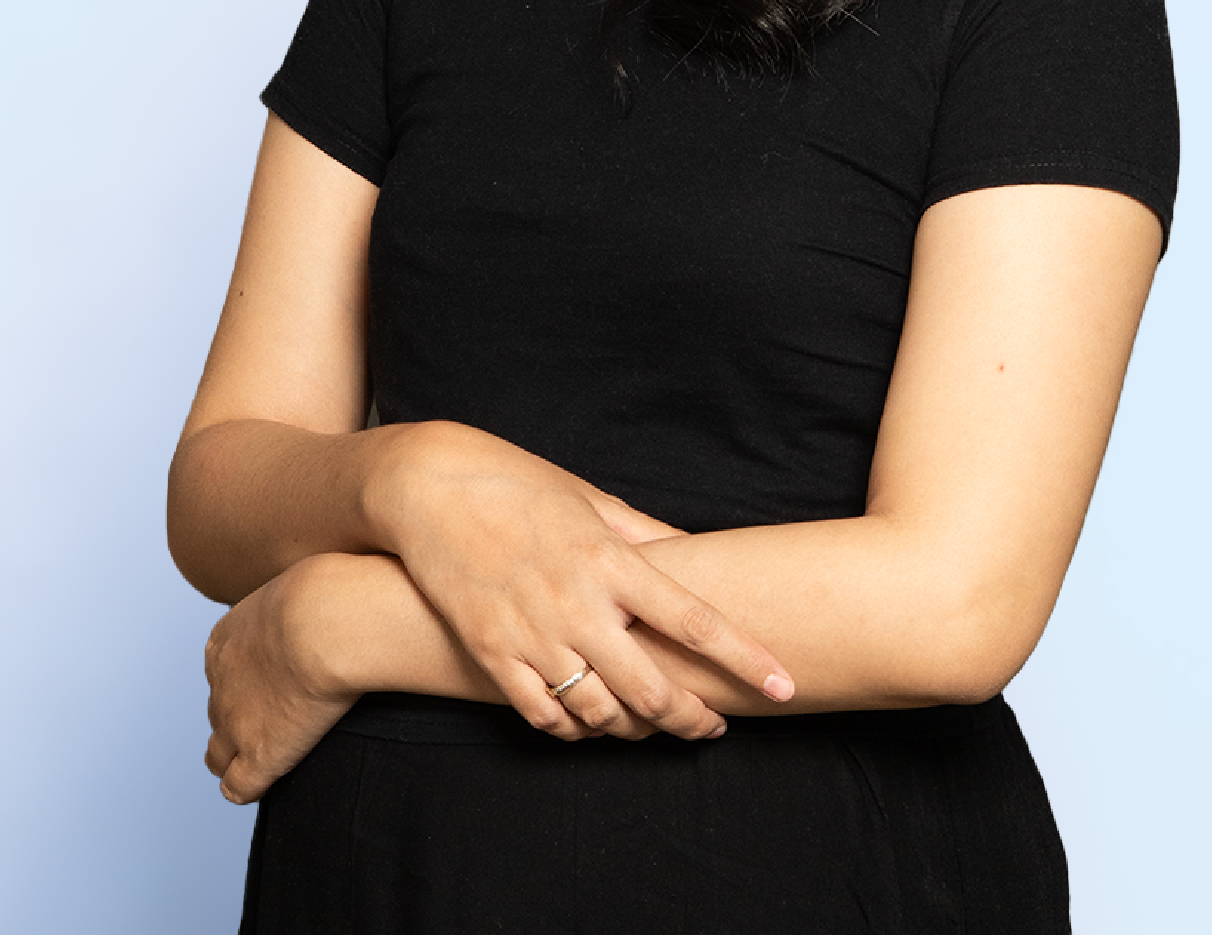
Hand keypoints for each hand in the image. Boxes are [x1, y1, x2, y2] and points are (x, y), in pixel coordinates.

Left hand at [204, 557, 359, 803]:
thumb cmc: (327, 592)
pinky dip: (247, 786)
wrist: (328, 621)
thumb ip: (296, 601)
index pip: (221, 669)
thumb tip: (324, 595)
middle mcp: (221, 682)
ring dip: (237, 754)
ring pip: (219, 752)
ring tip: (268, 753)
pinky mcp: (260, 755)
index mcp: (226, 640)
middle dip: (240, 715)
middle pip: (219, 709)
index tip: (272, 678)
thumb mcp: (302, 582)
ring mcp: (236, 722)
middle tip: (278, 713)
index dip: (244, 679)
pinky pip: (238, 787)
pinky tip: (267, 781)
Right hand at [367, 422, 794, 742]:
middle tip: (714, 725)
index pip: (696, 619)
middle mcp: (577, 604)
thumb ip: (643, 532)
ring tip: (648, 722)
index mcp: (611, 559)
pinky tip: (585, 719)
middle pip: (653, 687)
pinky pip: (542, 715)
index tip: (783, 683)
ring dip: (632, 728)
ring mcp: (532, 634)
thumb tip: (690, 547)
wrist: (428, 487)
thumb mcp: (588, 498)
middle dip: (693, 717)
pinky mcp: (491, 653)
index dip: (745, 658)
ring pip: (599, 712)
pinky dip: (571, 727)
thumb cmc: (516, 483)